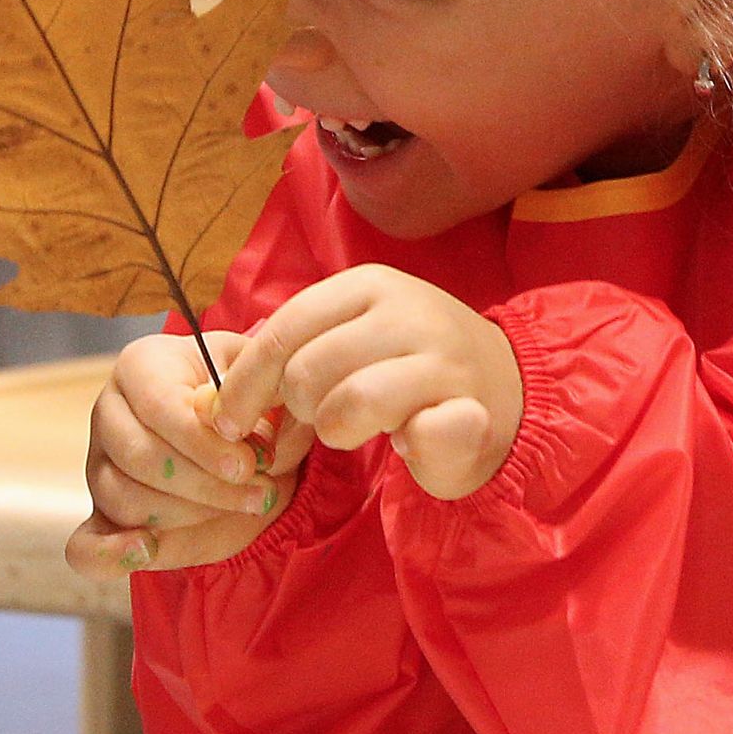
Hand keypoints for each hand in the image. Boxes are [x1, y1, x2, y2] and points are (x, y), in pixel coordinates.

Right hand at [70, 329, 309, 577]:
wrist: (252, 449)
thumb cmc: (254, 406)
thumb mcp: (263, 384)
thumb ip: (252, 392)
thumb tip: (230, 423)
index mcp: (142, 367)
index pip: (158, 406)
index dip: (203, 442)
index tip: (250, 465)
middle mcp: (110, 413)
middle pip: (137, 455)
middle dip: (204, 483)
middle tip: (259, 493)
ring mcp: (99, 467)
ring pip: (124, 499)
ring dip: (188, 515)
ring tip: (240, 507)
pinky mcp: (103, 517)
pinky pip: (84, 546)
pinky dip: (109, 555)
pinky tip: (147, 550)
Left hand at [213, 266, 521, 502]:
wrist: (509, 388)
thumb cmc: (411, 366)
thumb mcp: (354, 336)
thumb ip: (299, 349)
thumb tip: (223, 397)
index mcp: (370, 285)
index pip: (284, 330)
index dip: (246, 383)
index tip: (228, 421)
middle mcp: (408, 314)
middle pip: (308, 373)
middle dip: (298, 412)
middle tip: (320, 422)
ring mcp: (445, 362)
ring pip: (350, 407)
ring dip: (341, 433)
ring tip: (361, 429)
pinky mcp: (472, 413)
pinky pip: (416, 437)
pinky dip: (406, 448)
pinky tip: (411, 439)